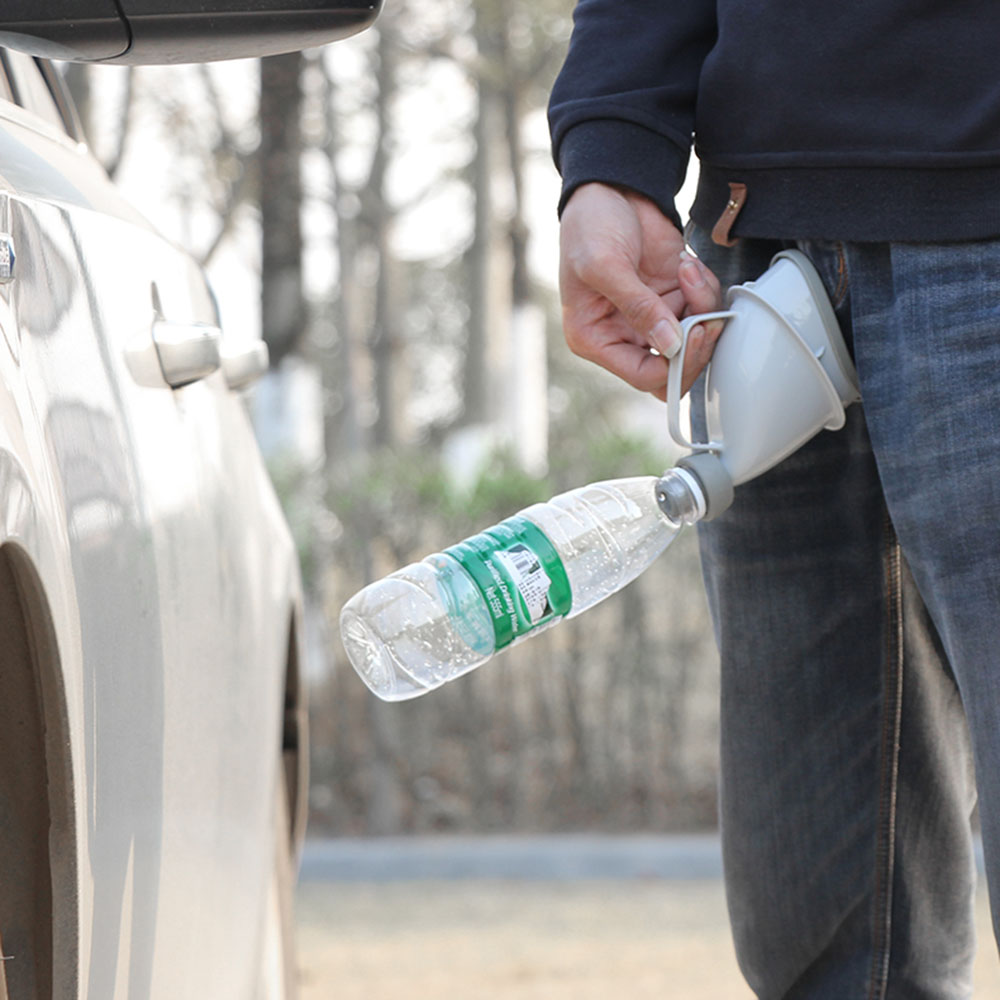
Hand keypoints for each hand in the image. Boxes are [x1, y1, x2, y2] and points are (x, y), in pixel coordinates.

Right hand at [559, 183, 723, 398]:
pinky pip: (703, 308)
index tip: (692, 335)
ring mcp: (652, 316)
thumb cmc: (589, 225)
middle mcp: (625, 335)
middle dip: (696, 345)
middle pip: (673, 369)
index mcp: (596, 339)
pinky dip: (705, 289)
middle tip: (707, 320)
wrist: (610, 187)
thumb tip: (669, 342)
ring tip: (686, 270)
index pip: (643, 375)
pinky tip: (686, 264)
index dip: (673, 364)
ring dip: (702, 307)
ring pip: (694, 338)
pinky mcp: (673, 296)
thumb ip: (637, 306)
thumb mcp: (604, 265)